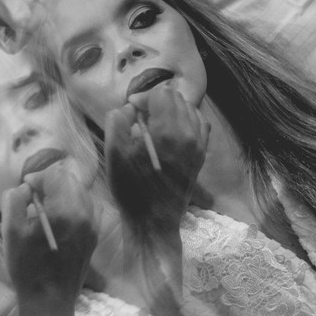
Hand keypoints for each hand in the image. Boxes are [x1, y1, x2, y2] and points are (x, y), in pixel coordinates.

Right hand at [1, 159, 98, 306]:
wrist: (49, 300)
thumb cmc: (27, 267)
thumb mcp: (10, 231)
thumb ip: (14, 200)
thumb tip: (26, 188)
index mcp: (64, 210)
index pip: (54, 175)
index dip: (37, 177)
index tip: (26, 189)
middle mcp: (84, 214)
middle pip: (70, 179)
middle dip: (51, 182)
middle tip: (34, 196)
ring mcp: (93, 225)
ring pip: (81, 192)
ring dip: (63, 192)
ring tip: (46, 208)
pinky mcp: (95, 235)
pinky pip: (87, 207)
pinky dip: (73, 205)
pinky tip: (59, 220)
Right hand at [104, 83, 208, 240]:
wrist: (153, 221)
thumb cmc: (131, 190)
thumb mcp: (114, 155)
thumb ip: (117, 123)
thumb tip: (128, 108)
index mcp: (167, 132)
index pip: (161, 94)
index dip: (143, 98)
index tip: (131, 111)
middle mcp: (188, 134)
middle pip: (176, 98)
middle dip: (156, 102)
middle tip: (140, 118)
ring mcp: (198, 145)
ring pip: (189, 109)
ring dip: (171, 110)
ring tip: (155, 125)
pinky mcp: (201, 155)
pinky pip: (200, 125)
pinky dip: (186, 121)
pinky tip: (171, 132)